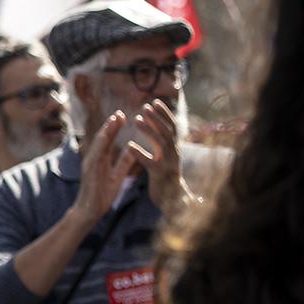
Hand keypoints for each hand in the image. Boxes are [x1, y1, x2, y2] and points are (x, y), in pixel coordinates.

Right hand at [68, 111, 139, 223]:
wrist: (89, 211)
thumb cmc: (102, 196)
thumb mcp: (117, 176)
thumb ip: (123, 163)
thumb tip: (132, 150)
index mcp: (99, 160)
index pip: (107, 141)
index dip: (114, 128)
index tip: (122, 117)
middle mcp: (92, 159)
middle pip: (102, 138)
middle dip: (110, 125)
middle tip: (119, 113)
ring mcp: (89, 163)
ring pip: (98, 143)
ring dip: (106, 130)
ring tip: (115, 119)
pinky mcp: (89, 170)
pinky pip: (96, 153)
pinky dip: (101, 143)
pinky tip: (107, 135)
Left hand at [126, 99, 188, 217]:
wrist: (174, 202)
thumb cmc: (166, 178)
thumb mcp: (166, 158)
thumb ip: (162, 144)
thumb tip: (159, 126)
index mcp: (174, 149)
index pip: (172, 127)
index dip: (164, 114)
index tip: (155, 101)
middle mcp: (174, 154)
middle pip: (168, 131)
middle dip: (157, 117)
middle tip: (145, 106)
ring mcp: (169, 164)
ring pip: (162, 143)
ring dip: (150, 130)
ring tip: (136, 119)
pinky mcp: (161, 175)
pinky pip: (150, 162)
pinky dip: (140, 153)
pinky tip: (129, 146)